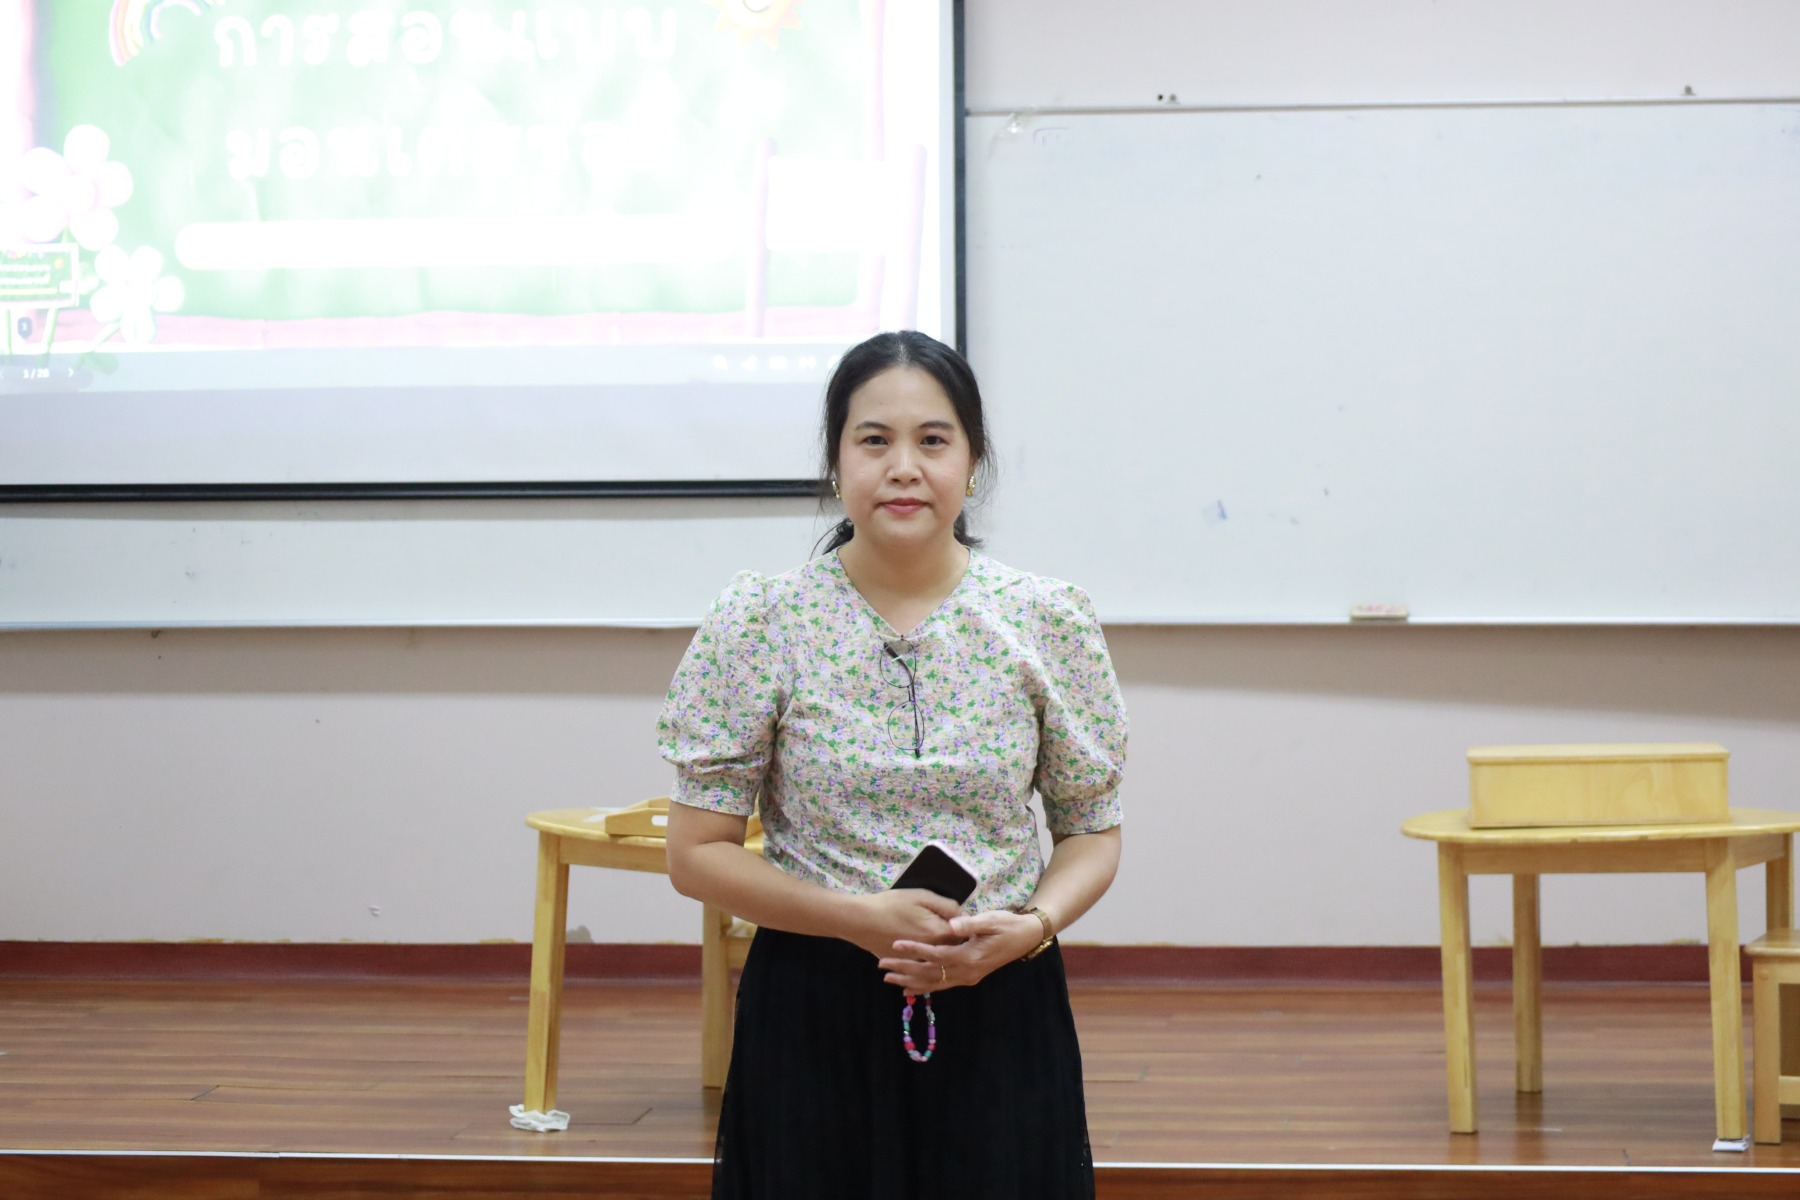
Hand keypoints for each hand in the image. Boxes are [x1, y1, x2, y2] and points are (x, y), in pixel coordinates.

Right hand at [840, 888, 961, 960]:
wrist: (860, 920)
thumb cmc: (891, 904)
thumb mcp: (922, 896)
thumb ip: (947, 906)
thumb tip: (964, 915)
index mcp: (939, 933)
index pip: (964, 934)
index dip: (967, 928)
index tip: (969, 925)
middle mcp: (931, 952)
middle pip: (952, 949)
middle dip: (958, 943)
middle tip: (957, 934)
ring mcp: (917, 962)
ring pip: (937, 961)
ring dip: (942, 955)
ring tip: (942, 946)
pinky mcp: (904, 965)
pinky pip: (920, 965)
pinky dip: (924, 962)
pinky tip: (922, 955)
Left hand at [880, 910, 1041, 992]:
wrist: (1026, 937)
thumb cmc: (1008, 924)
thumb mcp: (991, 919)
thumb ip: (970, 924)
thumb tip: (951, 925)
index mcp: (970, 956)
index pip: (936, 955)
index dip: (915, 950)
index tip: (895, 944)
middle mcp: (967, 972)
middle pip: (930, 973)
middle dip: (905, 970)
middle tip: (882, 965)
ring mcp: (968, 977)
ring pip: (934, 983)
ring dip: (911, 981)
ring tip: (889, 978)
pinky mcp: (969, 977)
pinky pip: (943, 985)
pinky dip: (925, 987)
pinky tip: (910, 990)